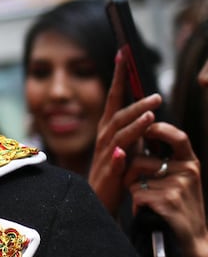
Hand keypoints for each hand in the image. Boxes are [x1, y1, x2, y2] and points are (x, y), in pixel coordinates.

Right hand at [88, 52, 160, 214]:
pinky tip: (124, 153)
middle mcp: (106, 140)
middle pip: (119, 116)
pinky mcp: (109, 176)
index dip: (119, 77)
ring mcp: (106, 157)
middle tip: (158, 95)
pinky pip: (114, 166)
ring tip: (151, 116)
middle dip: (137, 104)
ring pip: (119, 137)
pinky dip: (118, 159)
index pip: (114, 98)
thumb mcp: (127, 146)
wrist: (98, 202)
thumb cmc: (116, 173)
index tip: (123, 54)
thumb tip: (147, 110)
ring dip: (134, 126)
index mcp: (110, 130)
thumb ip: (134, 130)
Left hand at [127, 122, 207, 247]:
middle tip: (134, 184)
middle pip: (141, 160)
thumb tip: (145, 134)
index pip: (178, 137)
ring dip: (132, 190)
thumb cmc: (179, 206)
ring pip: (135, 179)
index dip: (160, 129)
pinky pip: (136, 194)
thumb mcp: (181, 179)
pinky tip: (147, 211)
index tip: (145, 130)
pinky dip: (136, 203)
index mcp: (190, 163)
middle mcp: (187, 171)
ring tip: (147, 201)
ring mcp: (178, 185)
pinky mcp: (167, 200)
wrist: (190, 239)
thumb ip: (168, 160)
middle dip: (130, 173)